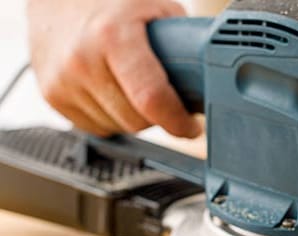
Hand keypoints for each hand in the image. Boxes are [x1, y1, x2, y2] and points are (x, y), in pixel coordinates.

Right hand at [27, 0, 200, 136]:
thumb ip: (184, 45)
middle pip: (137, 120)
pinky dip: (111, 117)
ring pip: (118, 128)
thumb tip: (211, 82)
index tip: (190, 127)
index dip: (177, 121)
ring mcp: (62, 81)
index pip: (151, 99)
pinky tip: (113, 92)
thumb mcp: (156, 9)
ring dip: (134, 117)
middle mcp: (82, 61)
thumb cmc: (111, 1)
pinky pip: (96, 127)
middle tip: (165, 100)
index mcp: (113, 36)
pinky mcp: (52, 95)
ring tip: (134, 89)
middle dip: (159, 116)